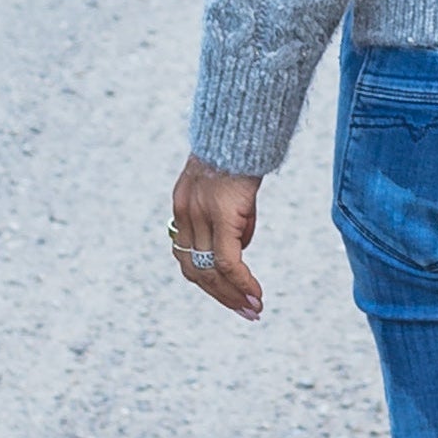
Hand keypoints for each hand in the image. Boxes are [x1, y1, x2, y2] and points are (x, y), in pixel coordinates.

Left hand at [166, 157, 264, 319]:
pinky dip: (242, 283)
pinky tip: (255, 295)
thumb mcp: (229, 190)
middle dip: (221, 296)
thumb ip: (230, 219)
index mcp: (182, 207)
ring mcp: (200, 216)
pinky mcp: (221, 216)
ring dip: (232, 295)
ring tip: (253, 309)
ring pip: (211, 271)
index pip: (187, 256)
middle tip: (246, 312)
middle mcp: (184, 214)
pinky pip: (229, 261)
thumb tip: (240, 246)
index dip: (208, 281)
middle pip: (195, 270)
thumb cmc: (241, 153)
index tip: (229, 296)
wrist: (242, 125)